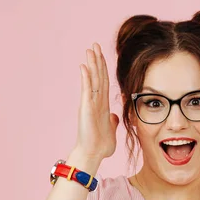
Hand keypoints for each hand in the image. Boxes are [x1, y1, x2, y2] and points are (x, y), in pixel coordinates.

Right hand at [76, 42, 118, 159]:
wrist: (93, 154)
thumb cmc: (101, 145)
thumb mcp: (111, 130)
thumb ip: (113, 121)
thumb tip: (115, 116)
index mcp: (102, 105)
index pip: (104, 82)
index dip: (104, 68)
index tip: (102, 55)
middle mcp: (95, 101)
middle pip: (97, 76)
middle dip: (97, 60)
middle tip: (95, 45)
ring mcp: (89, 104)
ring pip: (92, 80)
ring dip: (92, 64)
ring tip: (90, 49)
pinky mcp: (86, 108)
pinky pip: (86, 90)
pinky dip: (86, 78)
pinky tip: (84, 66)